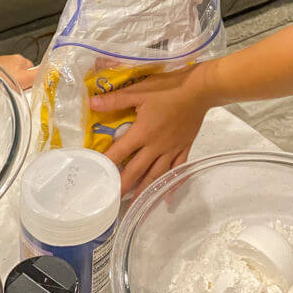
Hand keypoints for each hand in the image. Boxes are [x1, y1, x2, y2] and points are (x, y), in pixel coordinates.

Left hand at [90, 65, 211, 194]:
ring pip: (156, 174)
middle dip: (123, 185)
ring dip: (144, 190)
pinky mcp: (184, 147)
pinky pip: (177, 170)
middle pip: (136, 170)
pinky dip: (172, 184)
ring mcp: (172, 149)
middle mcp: (156, 146)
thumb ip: (116, 100)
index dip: (107, 164)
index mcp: (143, 132)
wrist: (200, 90)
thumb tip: (91, 103)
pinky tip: (167, 196)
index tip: (97, 176)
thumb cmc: (168, 88)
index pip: (120, 152)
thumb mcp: (139, 91)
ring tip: (135, 204)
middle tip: (111, 200)